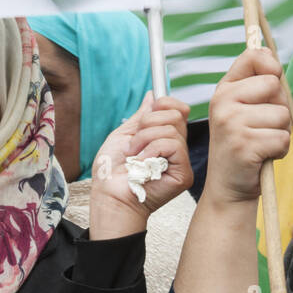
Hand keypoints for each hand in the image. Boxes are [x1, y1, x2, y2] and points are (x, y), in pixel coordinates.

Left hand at [87, 92, 192, 239]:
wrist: (108, 196)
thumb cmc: (111, 173)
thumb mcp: (124, 135)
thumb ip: (141, 117)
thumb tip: (153, 95)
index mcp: (163, 139)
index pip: (178, 110)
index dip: (165, 103)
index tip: (146, 113)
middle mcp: (176, 149)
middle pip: (176, 114)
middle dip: (148, 122)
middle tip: (134, 142)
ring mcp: (181, 161)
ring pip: (172, 129)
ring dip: (144, 139)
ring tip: (134, 155)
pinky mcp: (183, 173)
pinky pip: (173, 145)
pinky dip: (152, 149)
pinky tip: (142, 163)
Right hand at [206, 48, 290, 205]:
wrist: (228, 186)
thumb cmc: (241, 146)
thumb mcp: (241, 109)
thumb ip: (255, 82)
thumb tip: (270, 54)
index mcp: (224, 89)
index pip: (252, 56)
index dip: (270, 65)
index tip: (271, 80)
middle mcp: (223, 102)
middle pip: (274, 85)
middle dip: (278, 107)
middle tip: (261, 126)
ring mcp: (232, 123)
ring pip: (282, 114)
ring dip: (279, 132)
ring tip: (261, 143)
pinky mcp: (244, 144)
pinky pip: (281, 138)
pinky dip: (278, 150)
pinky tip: (262, 156)